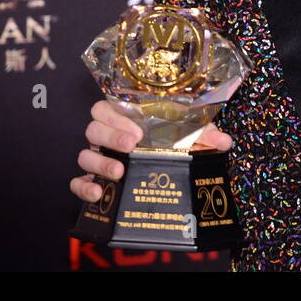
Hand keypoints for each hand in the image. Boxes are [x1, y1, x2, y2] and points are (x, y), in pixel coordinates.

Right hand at [69, 100, 233, 202]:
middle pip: (93, 128)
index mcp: (124, 119)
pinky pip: (76, 182)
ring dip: (100, 163)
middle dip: (110, 136)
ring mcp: (97, 158)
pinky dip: (83, 188)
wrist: (161, 176)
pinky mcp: (91, 181)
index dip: (116, 115)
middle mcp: (106, 137)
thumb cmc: (170, 145)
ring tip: (120, 172)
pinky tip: (98, 194)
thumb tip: (224, 142)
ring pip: (84, 155)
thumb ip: (203, 136)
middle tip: (132, 145)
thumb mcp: (187, 138)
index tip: (137, 128)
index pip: (106, 106)